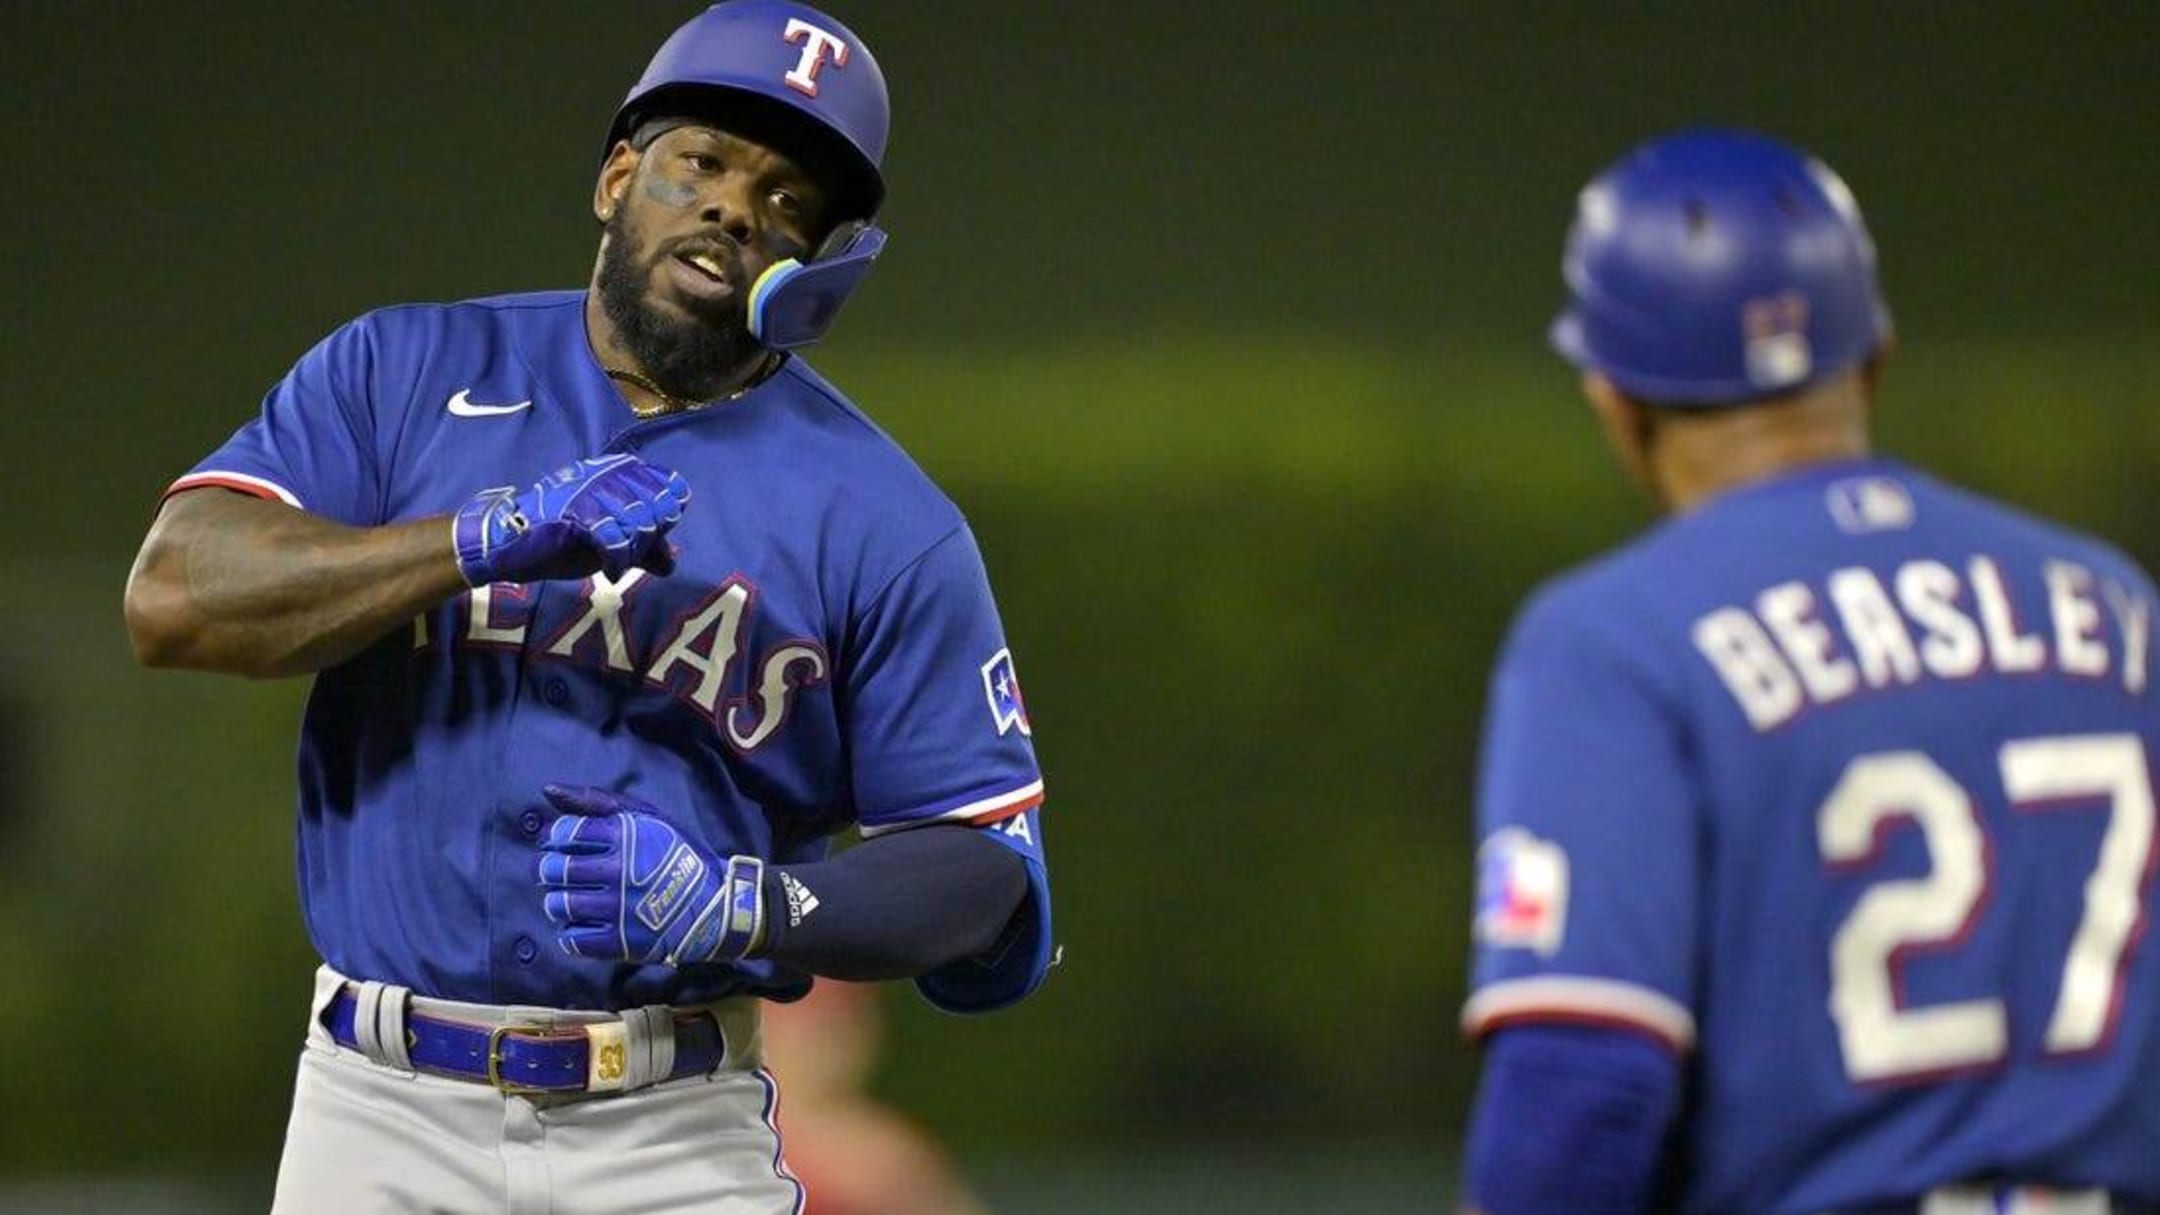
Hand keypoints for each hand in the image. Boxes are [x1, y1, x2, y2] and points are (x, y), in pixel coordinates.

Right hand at [453, 454, 689, 585]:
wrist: (514, 545)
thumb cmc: (562, 542)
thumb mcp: (611, 542)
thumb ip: (642, 548)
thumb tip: (671, 563)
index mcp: (619, 471)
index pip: (670, 485)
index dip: (668, 516)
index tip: (653, 538)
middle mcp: (607, 473)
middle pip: (658, 507)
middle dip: (651, 540)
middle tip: (632, 556)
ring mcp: (590, 490)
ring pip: (639, 523)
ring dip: (633, 553)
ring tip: (618, 564)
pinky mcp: (576, 511)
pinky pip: (615, 538)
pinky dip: (618, 561)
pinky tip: (611, 572)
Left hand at [535, 784, 763, 965]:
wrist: (715, 905)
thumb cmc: (677, 855)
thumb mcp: (647, 817)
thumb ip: (597, 800)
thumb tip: (548, 790)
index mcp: (624, 836)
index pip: (563, 833)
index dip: (555, 838)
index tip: (563, 845)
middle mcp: (618, 871)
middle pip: (552, 870)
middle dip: (549, 870)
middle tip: (561, 873)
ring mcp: (617, 909)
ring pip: (557, 905)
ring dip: (557, 901)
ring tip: (573, 898)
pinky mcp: (619, 942)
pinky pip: (572, 939)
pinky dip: (571, 932)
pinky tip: (586, 922)